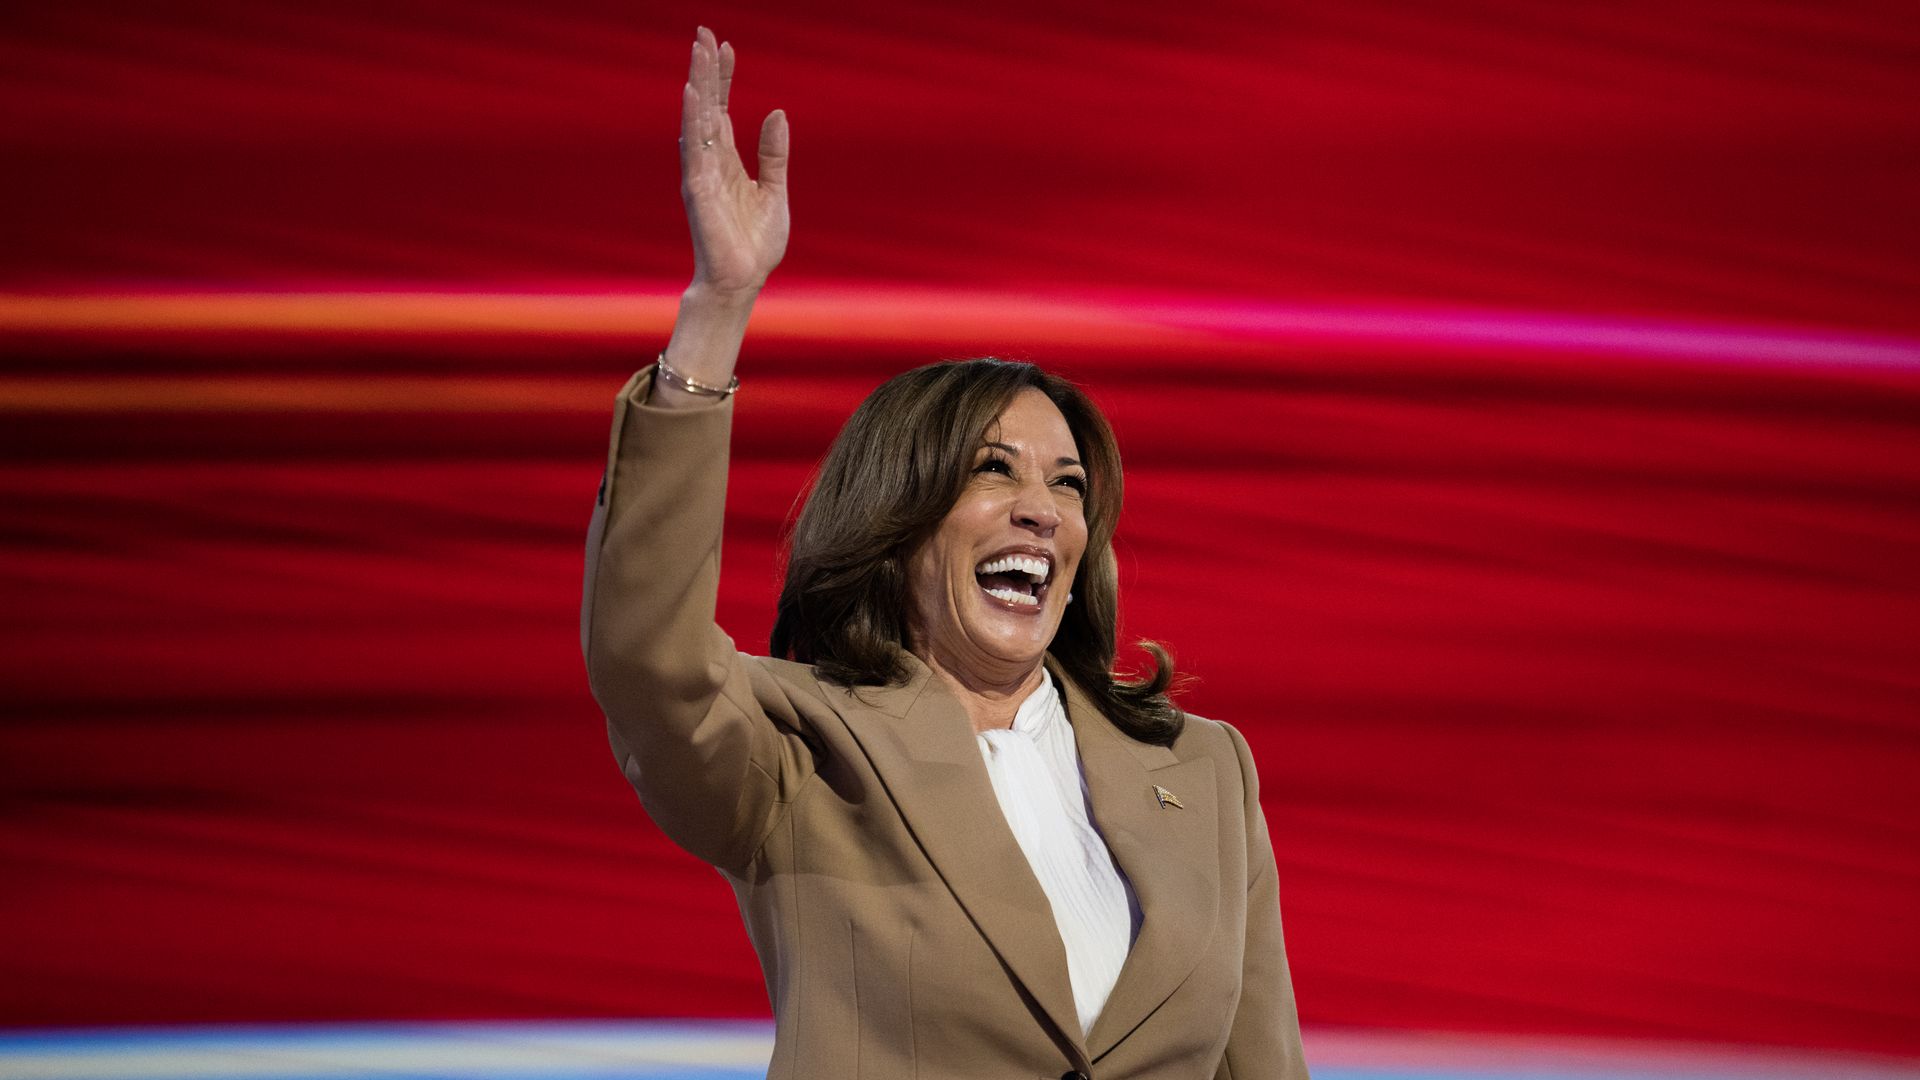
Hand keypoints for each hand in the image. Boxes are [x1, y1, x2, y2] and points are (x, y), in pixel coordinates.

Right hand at [680, 27, 788, 296]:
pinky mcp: (698, 190)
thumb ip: (774, 154)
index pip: (722, 110)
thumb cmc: (754, 243)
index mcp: (727, 162)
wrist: (743, 281)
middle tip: (704, 33)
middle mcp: (709, 162)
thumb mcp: (774, 191)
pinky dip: (693, 120)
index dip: (723, 78)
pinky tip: (692, 94)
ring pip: (698, 119)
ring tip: (698, 50)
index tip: (726, 47)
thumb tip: (777, 113)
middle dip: (705, 70)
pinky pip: (694, 148)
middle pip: (706, 106)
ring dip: (698, 84)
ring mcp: (701, 174)